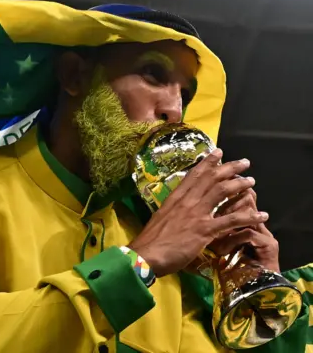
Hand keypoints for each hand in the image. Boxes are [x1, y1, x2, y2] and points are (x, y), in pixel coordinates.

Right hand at [128, 149, 268, 276]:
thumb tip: (178, 211)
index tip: (218, 153)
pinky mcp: (205, 230)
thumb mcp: (161, 219)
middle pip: (211, 178)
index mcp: (175, 198)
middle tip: (244, 162)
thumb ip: (173, 212)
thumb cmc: (151, 241)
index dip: (208, 163)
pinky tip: (261, 215)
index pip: (194, 175)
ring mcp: (196, 214)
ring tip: (252, 181)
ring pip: (222, 192)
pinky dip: (248, 216)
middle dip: (229, 168)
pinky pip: (231, 220)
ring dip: (239, 185)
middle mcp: (187, 202)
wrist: (146, 255)